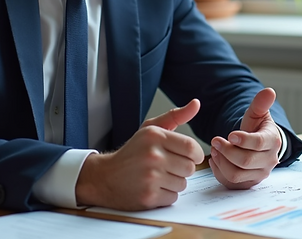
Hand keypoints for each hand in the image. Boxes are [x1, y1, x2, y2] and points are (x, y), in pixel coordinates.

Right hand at [75, 99, 203, 210]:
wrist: (105, 177)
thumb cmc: (132, 152)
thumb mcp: (150, 129)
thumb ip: (175, 116)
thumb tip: (196, 104)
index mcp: (154, 136)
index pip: (192, 147)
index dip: (196, 154)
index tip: (190, 157)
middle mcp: (153, 155)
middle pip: (190, 168)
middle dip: (183, 169)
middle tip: (168, 167)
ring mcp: (150, 177)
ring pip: (183, 184)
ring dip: (174, 182)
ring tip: (159, 177)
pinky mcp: (148, 196)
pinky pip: (173, 197)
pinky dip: (166, 195)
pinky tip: (153, 187)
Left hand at [208, 88, 282, 188]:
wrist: (258, 146)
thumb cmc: (257, 128)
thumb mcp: (258, 114)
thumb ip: (261, 103)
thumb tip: (269, 91)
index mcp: (273, 141)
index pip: (259, 143)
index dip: (243, 139)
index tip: (230, 134)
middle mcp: (269, 161)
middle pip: (246, 160)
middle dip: (227, 150)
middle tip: (215, 140)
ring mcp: (259, 174)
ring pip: (236, 174)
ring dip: (221, 161)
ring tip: (215, 149)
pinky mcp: (248, 183)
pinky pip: (230, 182)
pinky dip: (219, 171)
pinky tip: (216, 159)